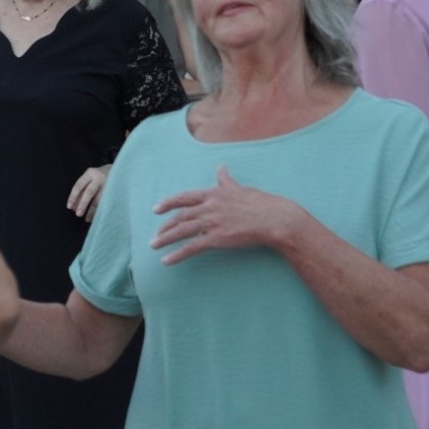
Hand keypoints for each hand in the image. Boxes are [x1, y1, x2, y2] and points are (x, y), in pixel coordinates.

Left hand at [67, 165, 110, 221]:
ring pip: (98, 200)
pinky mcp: (114, 192)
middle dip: (83, 204)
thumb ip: (82, 189)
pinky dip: (99, 210)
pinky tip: (95, 216)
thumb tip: (74, 206)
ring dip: (91, 211)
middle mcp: (99, 178)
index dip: (73, 197)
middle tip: (78, 214)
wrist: (118, 171)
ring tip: (86, 219)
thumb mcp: (90, 177)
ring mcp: (108, 185)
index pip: (79, 186)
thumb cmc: (99, 177)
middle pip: (89, 192)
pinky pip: (105, 203)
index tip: (69, 207)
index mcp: (90, 173)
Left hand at [151, 166, 300, 264]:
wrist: (274, 219)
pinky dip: (177, 254)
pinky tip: (167, 260)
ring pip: (181, 230)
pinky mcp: (217, 238)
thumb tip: (221, 168)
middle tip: (155, 235)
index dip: (168, 203)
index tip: (156, 208)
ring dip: (165, 239)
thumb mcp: (240, 188)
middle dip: (164, 226)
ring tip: (154, 246)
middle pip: (180, 216)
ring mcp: (212, 222)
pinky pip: (192, 247)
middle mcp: (209, 207)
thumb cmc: (261, 204)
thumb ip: (226, 180)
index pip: (184, 197)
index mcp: (213, 194)